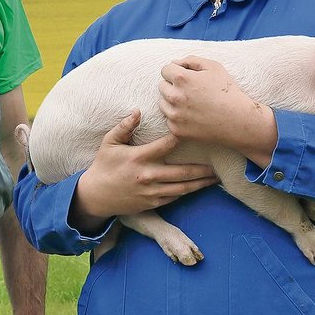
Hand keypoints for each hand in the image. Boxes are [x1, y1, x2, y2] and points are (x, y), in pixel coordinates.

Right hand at [71, 110, 217, 230]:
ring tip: (215, 179)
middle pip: (181, 172)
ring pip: (181, 188)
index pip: (165, 146)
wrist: (96, 195)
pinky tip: (197, 187)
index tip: (196, 131)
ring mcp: (151, 192)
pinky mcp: (151, 203)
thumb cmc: (104, 165)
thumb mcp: (109, 142)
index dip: (180, 137)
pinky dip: (186, 192)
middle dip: (202, 169)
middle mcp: (147, 176)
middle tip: (218, 165)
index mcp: (138, 158)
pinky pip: (173, 197)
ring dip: (199, 184)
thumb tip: (138, 111)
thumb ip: (124, 126)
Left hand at [159, 56, 273, 155]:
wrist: (238, 121)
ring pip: (163, 104)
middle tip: (192, 92)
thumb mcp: (214, 67)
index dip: (177, 72)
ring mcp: (175, 115)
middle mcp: (175, 97)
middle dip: (173, 86)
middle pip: (162, 86)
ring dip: (173, 102)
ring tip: (192, 104)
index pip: (165, 70)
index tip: (188, 78)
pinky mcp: (177, 131)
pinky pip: (170, 120)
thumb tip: (174, 62)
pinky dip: (178, 118)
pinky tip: (194, 116)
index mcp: (182, 79)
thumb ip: (191, 60)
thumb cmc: (227, 92)